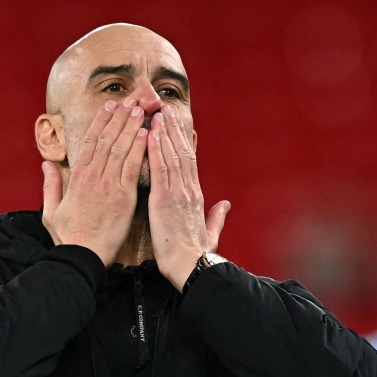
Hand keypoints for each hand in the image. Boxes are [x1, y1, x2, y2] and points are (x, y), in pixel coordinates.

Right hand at [41, 98, 147, 266]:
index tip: (109, 108)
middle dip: (119, 117)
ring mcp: (109, 184)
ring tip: (141, 110)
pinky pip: (133, 167)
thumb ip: (50, 185)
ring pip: (121, 148)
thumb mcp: (50, 211)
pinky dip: (140, 149)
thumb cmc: (68, 237)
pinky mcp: (124, 196)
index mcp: (77, 177)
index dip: (101, 122)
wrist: (82, 256)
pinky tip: (147, 134)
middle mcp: (93, 176)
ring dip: (132, 126)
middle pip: (107, 139)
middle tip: (130, 100)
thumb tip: (46, 165)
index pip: (90, 142)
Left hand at [147, 105, 230, 290]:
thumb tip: (226, 205)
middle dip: (173, 130)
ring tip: (157, 114)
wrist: (191, 266)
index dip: (183, 142)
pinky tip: (149, 134)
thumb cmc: (196, 254)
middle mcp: (188, 189)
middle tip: (165, 110)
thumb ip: (217, 217)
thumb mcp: (211, 233)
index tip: (176, 127)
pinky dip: (154, 150)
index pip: (189, 162)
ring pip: (171, 155)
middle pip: (181, 152)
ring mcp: (177, 192)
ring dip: (163, 133)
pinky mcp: (163, 199)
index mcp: (196, 196)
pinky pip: (159, 169)